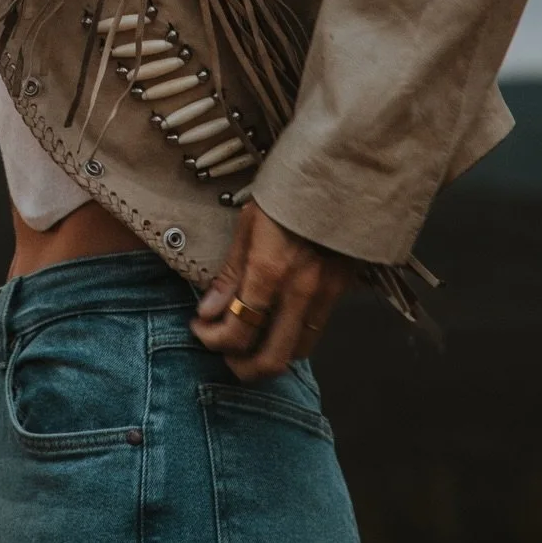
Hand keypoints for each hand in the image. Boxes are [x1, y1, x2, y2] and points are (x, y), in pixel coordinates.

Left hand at [190, 202, 353, 380]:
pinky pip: (315, 332)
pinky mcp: (341, 292)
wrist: (339, 175)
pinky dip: (292, 339)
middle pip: (271, 358)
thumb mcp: (248, 223)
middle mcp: (299, 291)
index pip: (238, 330)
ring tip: (249, 343)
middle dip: (242, 367)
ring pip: (296, 352)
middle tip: (224, 354)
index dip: (213, 340)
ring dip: (269, 356)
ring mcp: (324, 295)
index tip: (200, 330)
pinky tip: (276, 326)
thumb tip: (208, 311)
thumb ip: (230, 273)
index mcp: (269, 270)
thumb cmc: (286, 192)